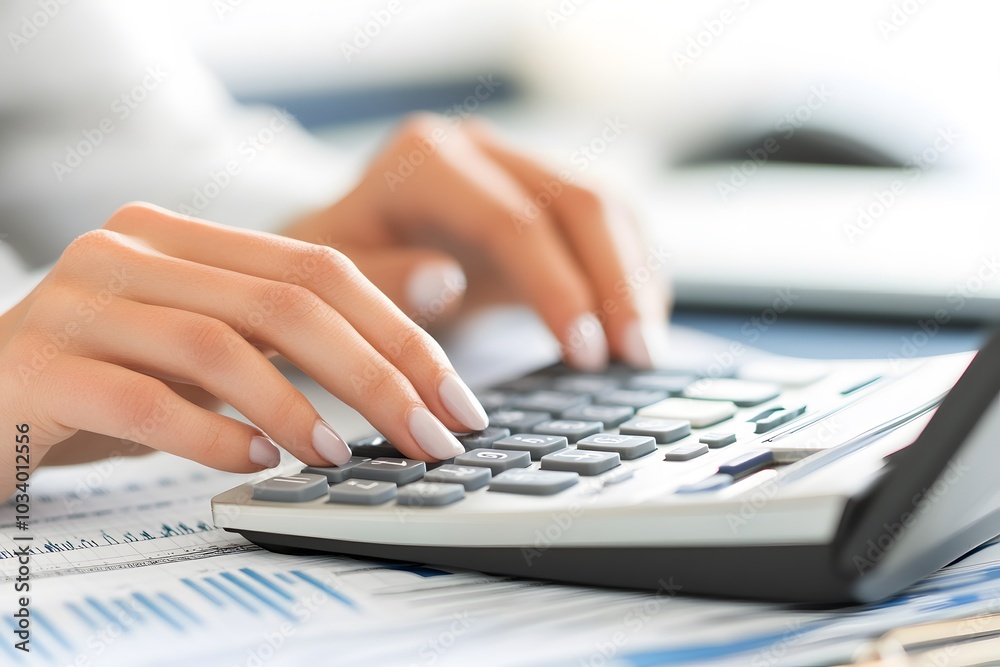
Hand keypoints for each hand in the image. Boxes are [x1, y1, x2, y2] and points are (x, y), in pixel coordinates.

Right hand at [0, 203, 487, 499]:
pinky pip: (140, 400)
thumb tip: (443, 284)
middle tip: (430, 437)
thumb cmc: (109, 377)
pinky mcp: (36, 367)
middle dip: (374, 374)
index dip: (400, 334)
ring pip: (215, 343)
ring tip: (342, 457)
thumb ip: (310, 317)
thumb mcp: (214, 341)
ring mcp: (78, 303)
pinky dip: (211, 436)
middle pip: (284, 300)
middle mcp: (130, 250)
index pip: (320, 268)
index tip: (456, 401)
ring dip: (295, 407)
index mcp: (183, 236)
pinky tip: (254, 465)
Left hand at [284, 114, 669, 370]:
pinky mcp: (543, 196)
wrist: (349, 250)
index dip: (558, 287)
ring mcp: (518, 165)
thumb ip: (382, 281)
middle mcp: (480, 149)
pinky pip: (607, 225)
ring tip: (644, 350)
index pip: (513, 220)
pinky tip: (636, 324)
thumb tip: (444, 279)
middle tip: (635, 355)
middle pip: (577, 203)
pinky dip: (630, 274)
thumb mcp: (331, 284)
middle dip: (615, 283)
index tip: (585, 352)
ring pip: (606, 208)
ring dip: (635, 279)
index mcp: (426, 160)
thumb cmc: (333, 274)